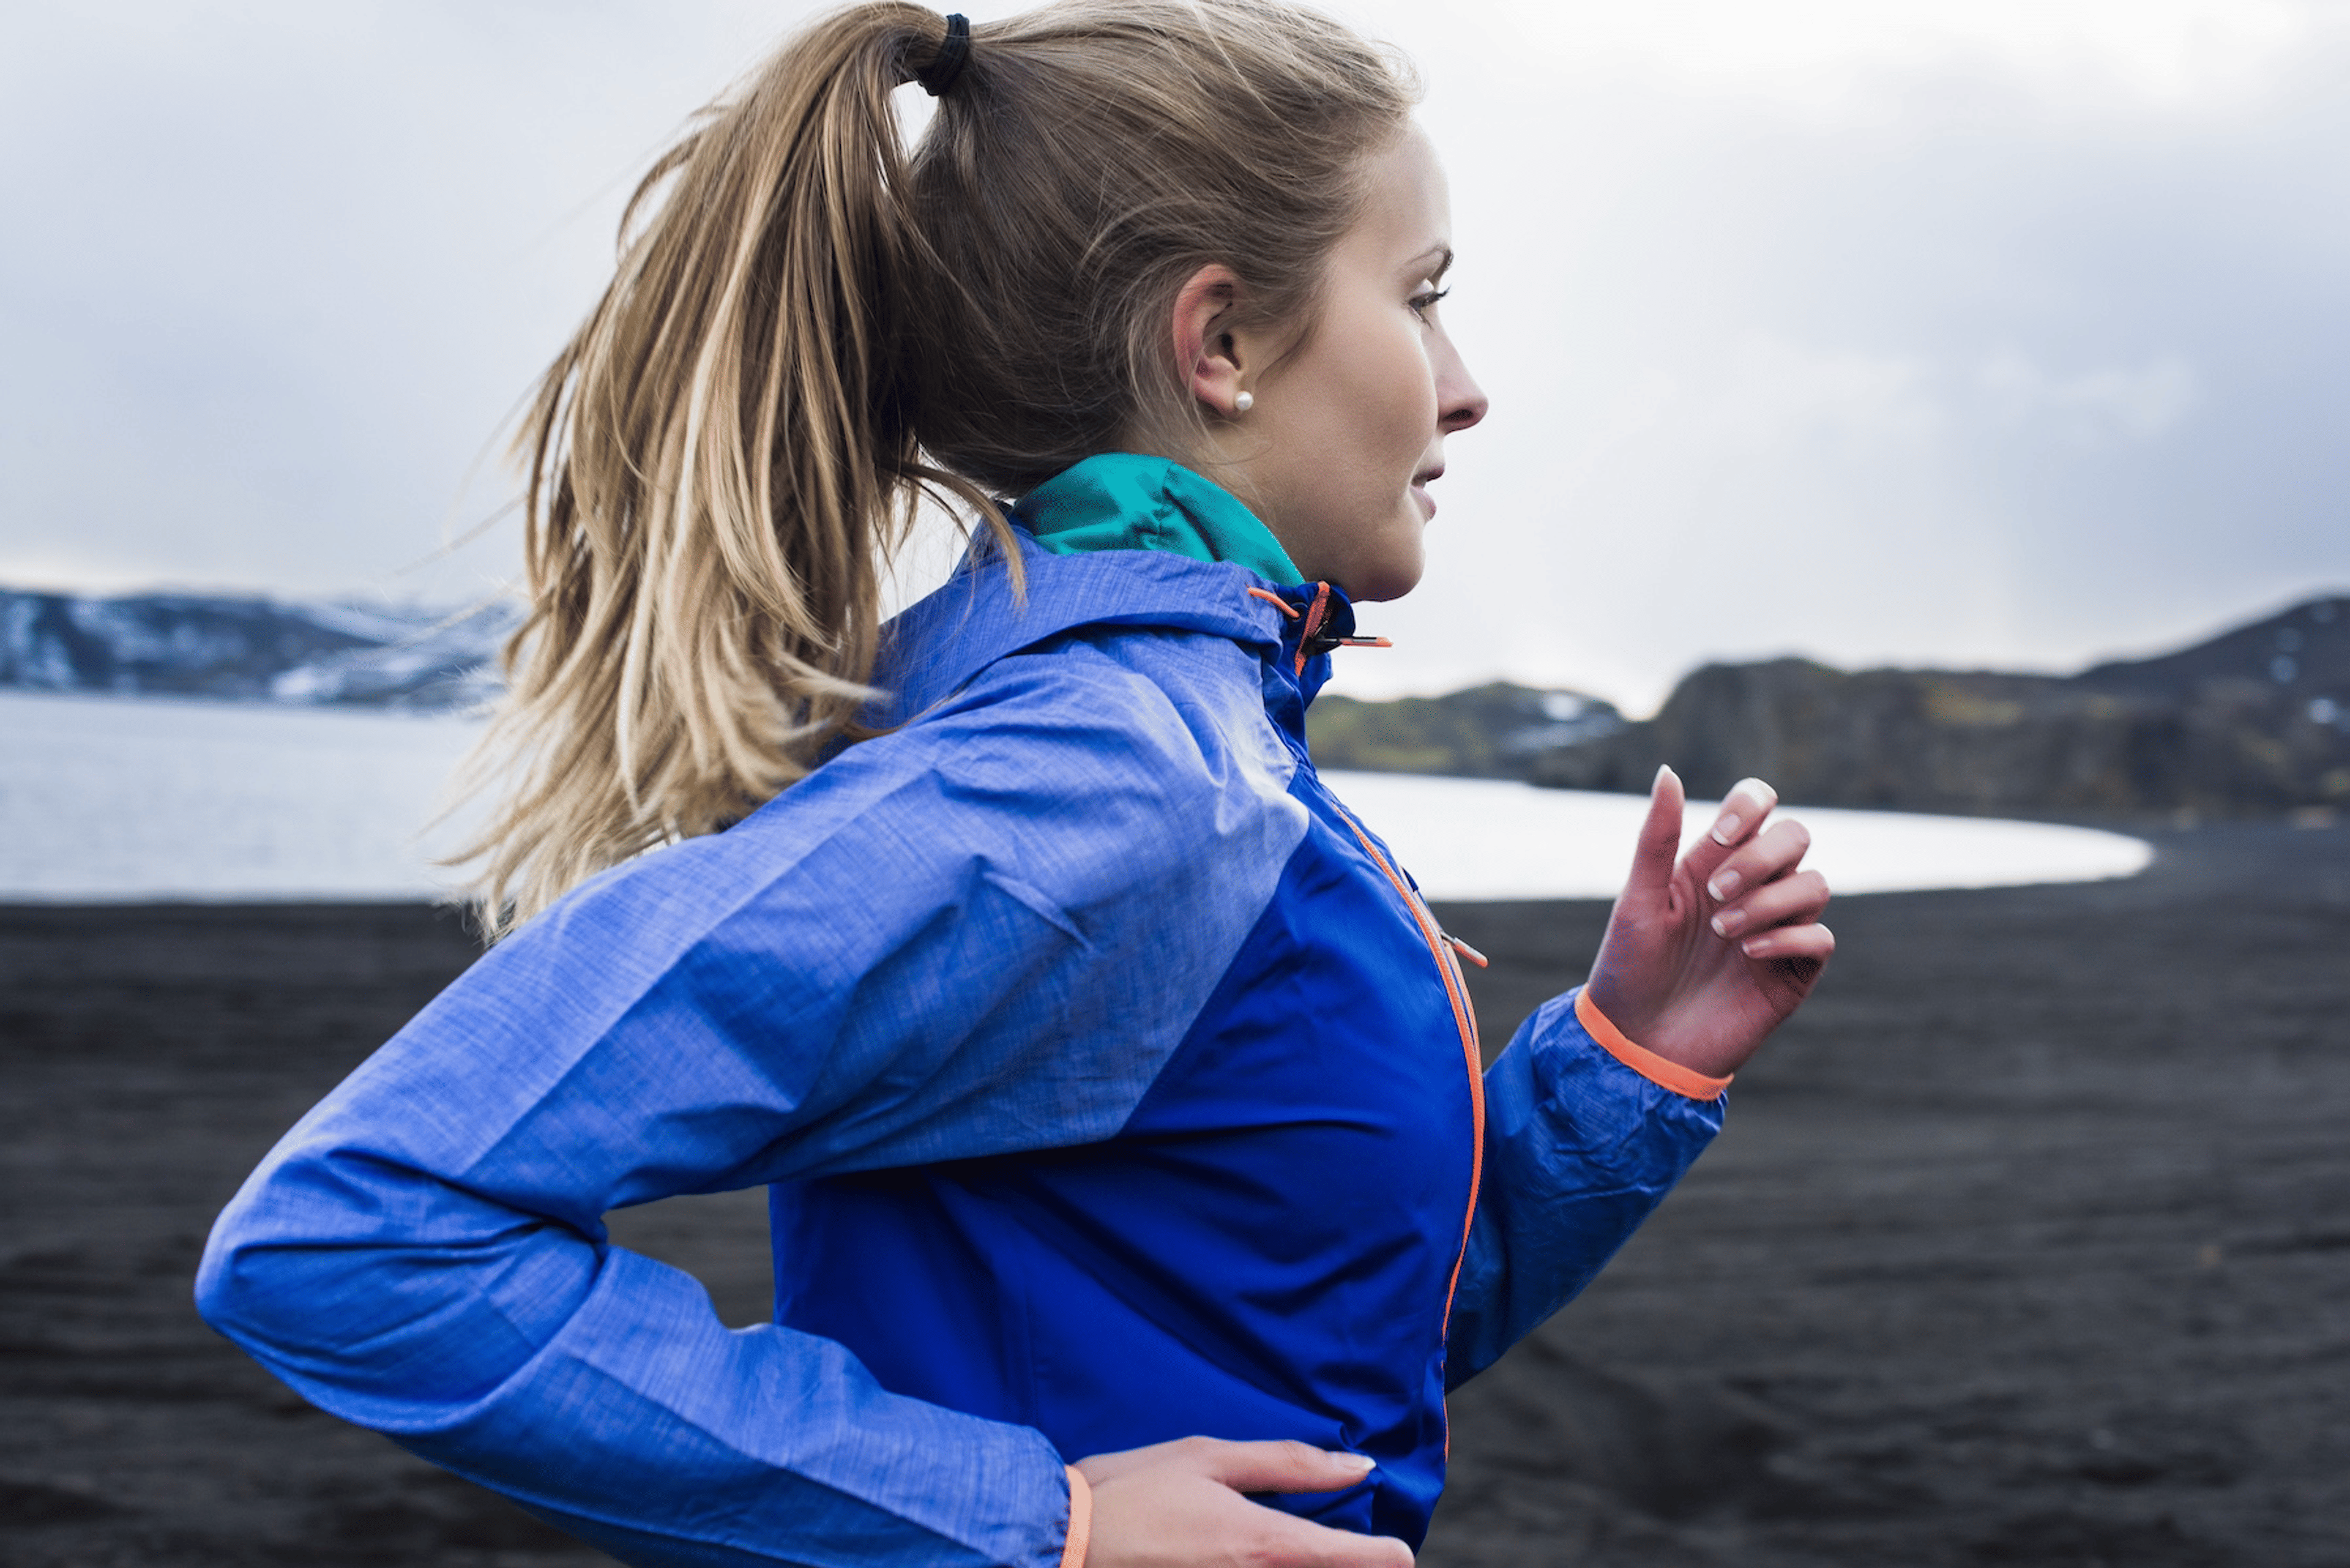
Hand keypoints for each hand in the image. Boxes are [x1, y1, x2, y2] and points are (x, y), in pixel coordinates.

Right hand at [1074, 1437, 1410, 1567]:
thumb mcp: (1209, 1458)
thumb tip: (1358, 1468)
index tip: (1397, 1551)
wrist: (1060, 1543)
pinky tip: (1241, 1554)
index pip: (1356, 1561)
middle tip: (1340, 1545)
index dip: (1387, 1556)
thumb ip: (1288, 1465)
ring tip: (1283, 1545)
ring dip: (1303, 1566)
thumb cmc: (1131, 1491)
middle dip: (1343, 1563)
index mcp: (1264, 1545)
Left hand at [1584, 767, 1832, 1079]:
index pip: (1759, 804)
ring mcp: (1777, 929)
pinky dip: (1790, 938)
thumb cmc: (1630, 968)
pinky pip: (1821, 938)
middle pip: (1797, 837)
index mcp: (1714, 861)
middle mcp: (1753, 888)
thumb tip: (1667, 771)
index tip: (1720, 835)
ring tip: (1723, 933)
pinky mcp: (1793, 973)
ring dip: (1771, 901)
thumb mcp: (1637, 900)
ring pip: (1816, 885)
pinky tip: (1747, 955)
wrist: (1637, 1043)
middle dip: (1762, 857)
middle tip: (1715, 893)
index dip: (1751, 804)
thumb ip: (1656, 838)